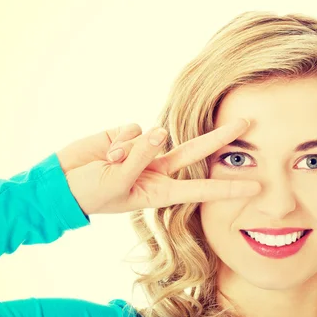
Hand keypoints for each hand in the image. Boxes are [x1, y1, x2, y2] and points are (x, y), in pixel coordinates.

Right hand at [56, 119, 260, 215]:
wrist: (61, 182)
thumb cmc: (90, 193)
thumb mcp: (117, 184)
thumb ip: (140, 157)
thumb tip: (160, 131)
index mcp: (161, 191)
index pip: (202, 188)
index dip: (229, 187)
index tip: (256, 186)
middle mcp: (158, 169)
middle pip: (196, 150)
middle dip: (221, 136)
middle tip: (247, 123)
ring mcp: (145, 150)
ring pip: (155, 136)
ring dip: (133, 149)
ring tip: (110, 163)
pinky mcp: (129, 134)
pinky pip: (134, 129)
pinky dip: (120, 140)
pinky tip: (105, 151)